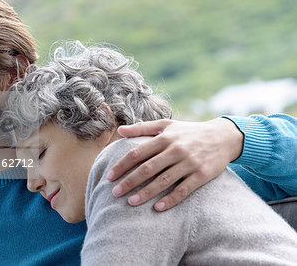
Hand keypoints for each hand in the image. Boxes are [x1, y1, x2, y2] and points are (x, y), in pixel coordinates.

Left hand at [107, 118, 243, 210]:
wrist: (223, 137)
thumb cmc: (189, 132)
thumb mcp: (167, 125)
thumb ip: (142, 127)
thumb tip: (120, 131)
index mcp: (165, 138)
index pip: (138, 152)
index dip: (122, 165)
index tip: (109, 176)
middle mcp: (176, 150)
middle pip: (148, 168)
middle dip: (129, 181)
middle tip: (114, 193)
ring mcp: (189, 163)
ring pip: (163, 180)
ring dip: (146, 192)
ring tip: (130, 202)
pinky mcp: (202, 175)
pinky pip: (184, 190)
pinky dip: (170, 199)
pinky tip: (157, 208)